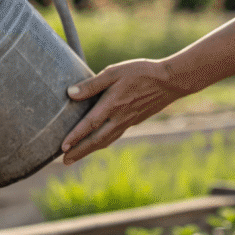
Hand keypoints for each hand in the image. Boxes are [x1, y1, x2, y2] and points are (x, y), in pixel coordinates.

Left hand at [60, 59, 185, 164]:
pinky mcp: (134, 121)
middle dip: (79, 151)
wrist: (171, 81)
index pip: (89, 124)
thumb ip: (92, 84)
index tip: (62, 147)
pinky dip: (102, 143)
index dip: (75, 136)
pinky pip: (114, 136)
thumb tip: (70, 93)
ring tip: (75, 157)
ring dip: (88, 150)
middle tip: (64, 161)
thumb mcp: (114, 72)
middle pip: (95, 140)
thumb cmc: (141, 72)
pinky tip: (96, 144)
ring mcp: (127, 122)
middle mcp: (118, 118)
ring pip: (105, 141)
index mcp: (111, 105)